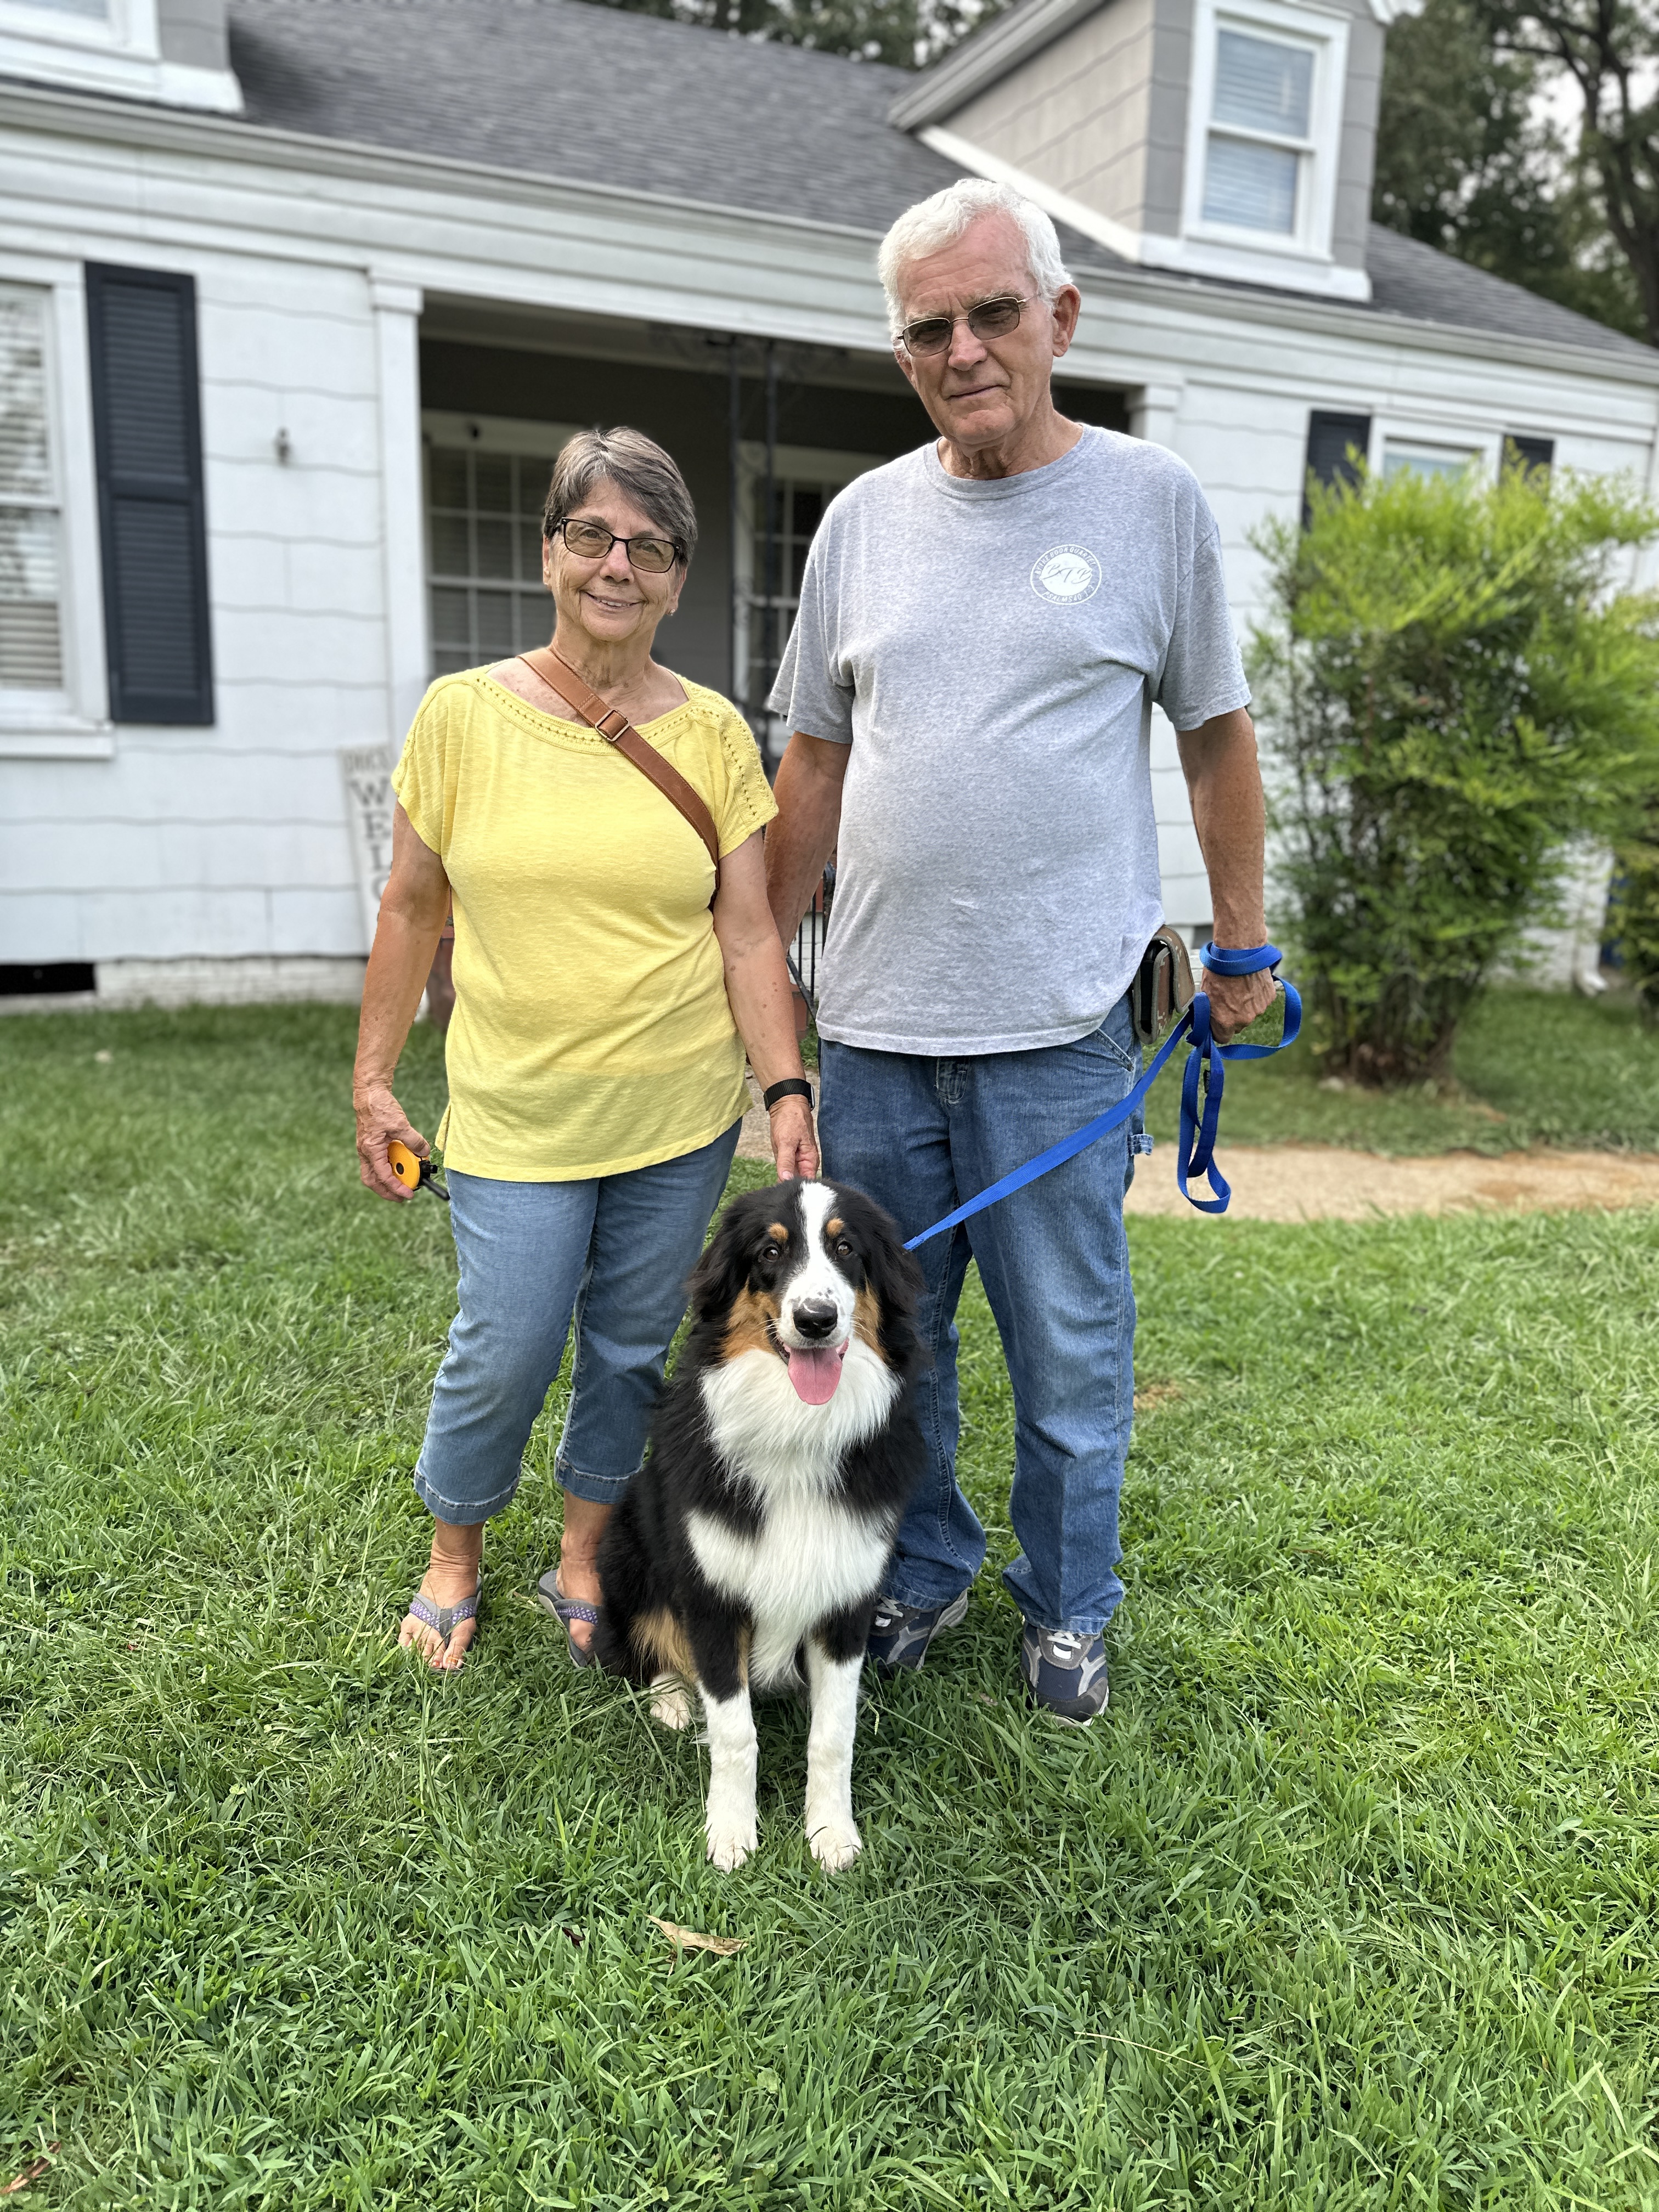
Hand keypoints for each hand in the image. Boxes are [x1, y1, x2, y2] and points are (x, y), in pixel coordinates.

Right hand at [355, 1081, 427, 1199]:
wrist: (370, 1093)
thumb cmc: (380, 1107)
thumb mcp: (400, 1124)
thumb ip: (413, 1140)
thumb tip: (424, 1153)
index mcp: (371, 1150)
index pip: (383, 1176)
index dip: (396, 1188)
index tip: (409, 1194)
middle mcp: (366, 1152)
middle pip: (373, 1181)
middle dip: (387, 1192)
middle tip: (403, 1196)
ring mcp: (367, 1149)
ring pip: (374, 1173)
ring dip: (389, 1180)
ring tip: (405, 1181)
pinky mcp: (371, 1144)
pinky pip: (378, 1162)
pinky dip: (389, 1168)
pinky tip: (401, 1165)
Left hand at [770, 1095, 819, 1181]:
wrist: (786, 1104)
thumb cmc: (790, 1119)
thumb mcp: (786, 1142)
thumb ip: (786, 1162)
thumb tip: (785, 1179)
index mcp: (810, 1161)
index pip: (807, 1182)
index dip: (797, 1187)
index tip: (786, 1191)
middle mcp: (806, 1163)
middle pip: (799, 1181)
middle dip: (789, 1184)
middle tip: (778, 1187)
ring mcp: (797, 1160)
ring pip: (791, 1176)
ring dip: (784, 1178)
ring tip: (778, 1180)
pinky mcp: (790, 1157)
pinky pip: (787, 1169)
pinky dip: (782, 1171)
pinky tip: (777, 1172)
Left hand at [1201, 966, 1277, 1045]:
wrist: (1238, 952)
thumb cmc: (1218, 970)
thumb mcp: (1204, 993)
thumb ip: (1208, 1011)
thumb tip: (1205, 1018)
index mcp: (1225, 1021)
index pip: (1222, 1038)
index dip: (1218, 1031)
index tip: (1216, 1023)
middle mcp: (1244, 1019)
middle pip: (1238, 1026)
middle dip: (1232, 1017)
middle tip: (1227, 999)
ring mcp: (1259, 1009)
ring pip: (1251, 1013)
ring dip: (1246, 1005)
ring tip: (1239, 987)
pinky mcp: (1269, 997)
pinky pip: (1261, 1002)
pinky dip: (1257, 995)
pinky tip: (1249, 982)